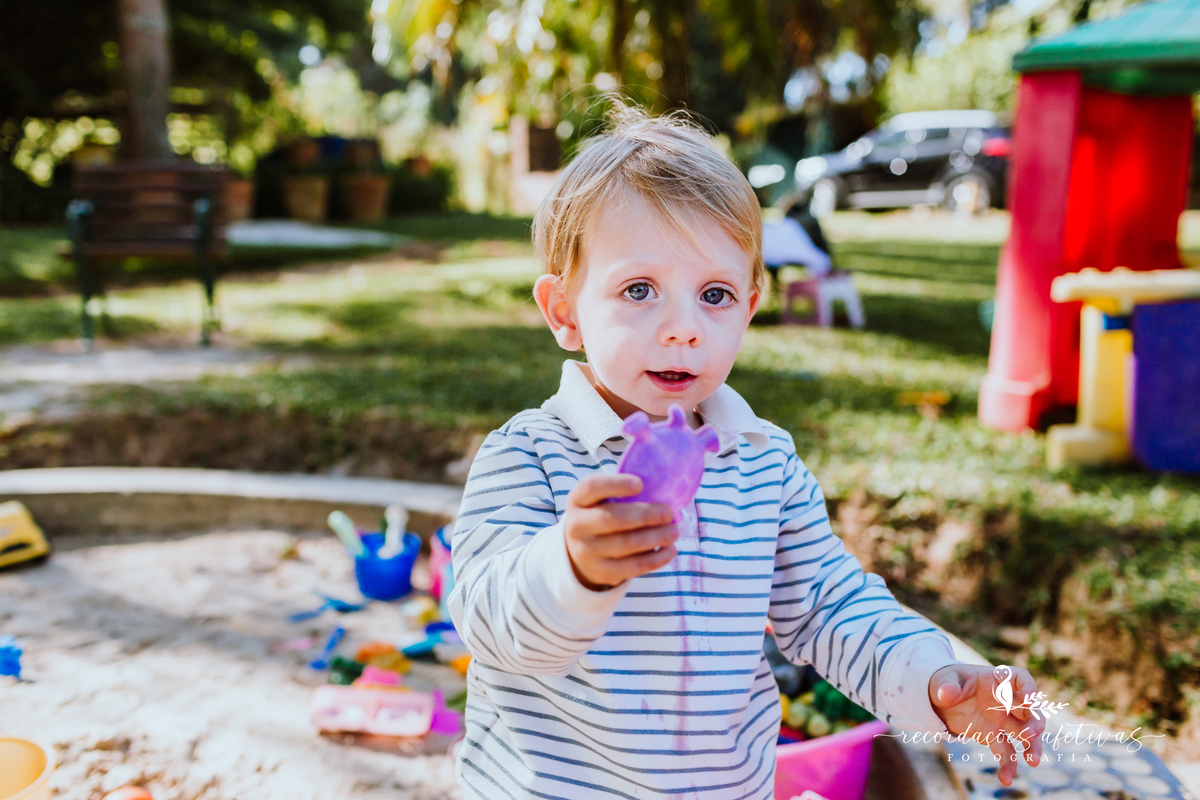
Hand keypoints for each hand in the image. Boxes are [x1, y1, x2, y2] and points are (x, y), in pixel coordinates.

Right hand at [563, 475, 676, 590]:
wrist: (583, 552)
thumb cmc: (603, 515)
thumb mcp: (603, 500)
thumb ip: (625, 494)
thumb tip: (664, 494)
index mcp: (578, 500)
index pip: (592, 487)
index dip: (616, 484)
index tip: (640, 484)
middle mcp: (577, 526)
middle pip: (612, 519)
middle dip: (645, 515)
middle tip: (669, 513)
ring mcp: (587, 552)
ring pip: (626, 544)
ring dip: (656, 537)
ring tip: (674, 531)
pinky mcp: (603, 572)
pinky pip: (633, 566)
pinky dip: (656, 558)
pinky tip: (670, 550)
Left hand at [929, 664, 1045, 786]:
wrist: (940, 699)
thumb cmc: (948, 682)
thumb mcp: (943, 679)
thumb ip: (946, 686)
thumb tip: (947, 695)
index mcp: (998, 680)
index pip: (1021, 679)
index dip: (1029, 688)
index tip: (1029, 699)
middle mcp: (1006, 700)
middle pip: (1030, 710)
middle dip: (1035, 721)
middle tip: (1032, 733)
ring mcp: (1003, 720)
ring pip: (1026, 733)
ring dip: (1033, 746)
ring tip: (1033, 760)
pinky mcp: (994, 736)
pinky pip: (1007, 752)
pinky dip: (1008, 765)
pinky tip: (1006, 778)